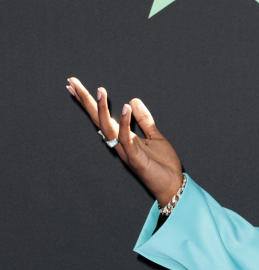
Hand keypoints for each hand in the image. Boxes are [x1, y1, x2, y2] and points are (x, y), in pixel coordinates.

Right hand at [66, 78, 182, 206]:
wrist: (174, 187)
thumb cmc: (163, 165)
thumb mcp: (155, 136)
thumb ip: (144, 120)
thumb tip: (133, 100)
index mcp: (123, 137)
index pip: (102, 117)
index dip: (89, 102)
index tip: (75, 86)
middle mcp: (120, 144)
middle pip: (98, 120)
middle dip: (86, 102)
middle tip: (72, 82)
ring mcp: (126, 151)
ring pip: (108, 128)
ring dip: (103, 109)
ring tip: (100, 90)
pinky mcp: (135, 158)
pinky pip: (126, 138)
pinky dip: (125, 123)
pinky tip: (127, 107)